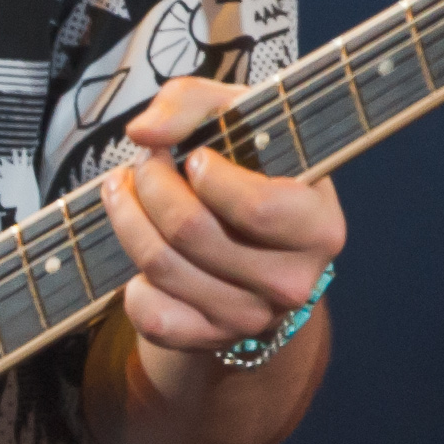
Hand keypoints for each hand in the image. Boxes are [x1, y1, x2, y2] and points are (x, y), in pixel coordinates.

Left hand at [99, 75, 343, 355]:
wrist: (249, 234)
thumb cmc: (247, 163)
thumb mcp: (232, 114)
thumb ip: (188, 102)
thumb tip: (142, 133)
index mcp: (319, 226)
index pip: (256, 207)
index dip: (207, 175)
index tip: (195, 157)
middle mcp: (294, 281)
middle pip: (192, 233)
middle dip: (150, 186)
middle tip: (143, 165)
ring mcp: (254, 317)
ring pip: (163, 268)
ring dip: (128, 220)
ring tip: (124, 191)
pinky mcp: (213, 340)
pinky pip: (153, 317)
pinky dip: (132, 282)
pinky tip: (142, 249)